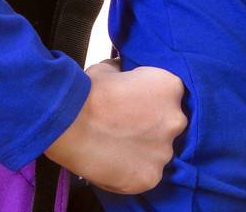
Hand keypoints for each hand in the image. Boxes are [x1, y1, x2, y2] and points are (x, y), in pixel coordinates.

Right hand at [44, 57, 186, 193]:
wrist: (70, 123)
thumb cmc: (88, 92)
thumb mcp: (107, 68)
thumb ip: (123, 74)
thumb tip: (120, 75)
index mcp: (169, 87)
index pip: (168, 92)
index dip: (149, 97)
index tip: (132, 101)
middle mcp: (175, 120)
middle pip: (168, 123)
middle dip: (151, 124)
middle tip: (125, 125)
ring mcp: (164, 151)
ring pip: (158, 150)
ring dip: (143, 148)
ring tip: (116, 145)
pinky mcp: (151, 177)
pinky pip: (145, 173)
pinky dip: (132, 169)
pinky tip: (113, 161)